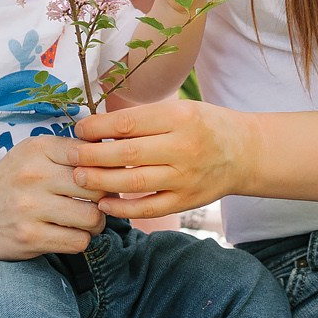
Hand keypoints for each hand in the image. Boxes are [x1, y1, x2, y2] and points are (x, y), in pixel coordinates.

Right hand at [0, 133, 108, 258]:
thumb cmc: (13, 181)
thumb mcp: (34, 154)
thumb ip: (71, 150)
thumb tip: (116, 152)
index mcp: (38, 150)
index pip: (90, 155)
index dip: (105, 168)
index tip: (104, 176)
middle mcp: (33, 176)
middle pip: (97, 187)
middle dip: (105, 197)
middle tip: (99, 202)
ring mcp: (30, 209)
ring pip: (92, 217)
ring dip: (96, 222)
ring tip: (86, 219)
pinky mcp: (30, 238)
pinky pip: (78, 241)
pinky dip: (80, 239)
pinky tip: (70, 233)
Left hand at [73, 99, 258, 217]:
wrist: (245, 152)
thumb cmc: (205, 125)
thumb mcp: (180, 108)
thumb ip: (144, 117)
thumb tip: (97, 124)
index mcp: (180, 118)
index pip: (128, 124)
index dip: (98, 128)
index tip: (80, 129)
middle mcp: (183, 148)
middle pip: (127, 154)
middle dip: (92, 156)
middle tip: (72, 156)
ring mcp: (185, 177)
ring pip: (134, 182)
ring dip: (101, 181)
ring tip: (80, 177)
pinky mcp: (186, 201)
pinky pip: (149, 208)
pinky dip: (123, 208)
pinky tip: (103, 203)